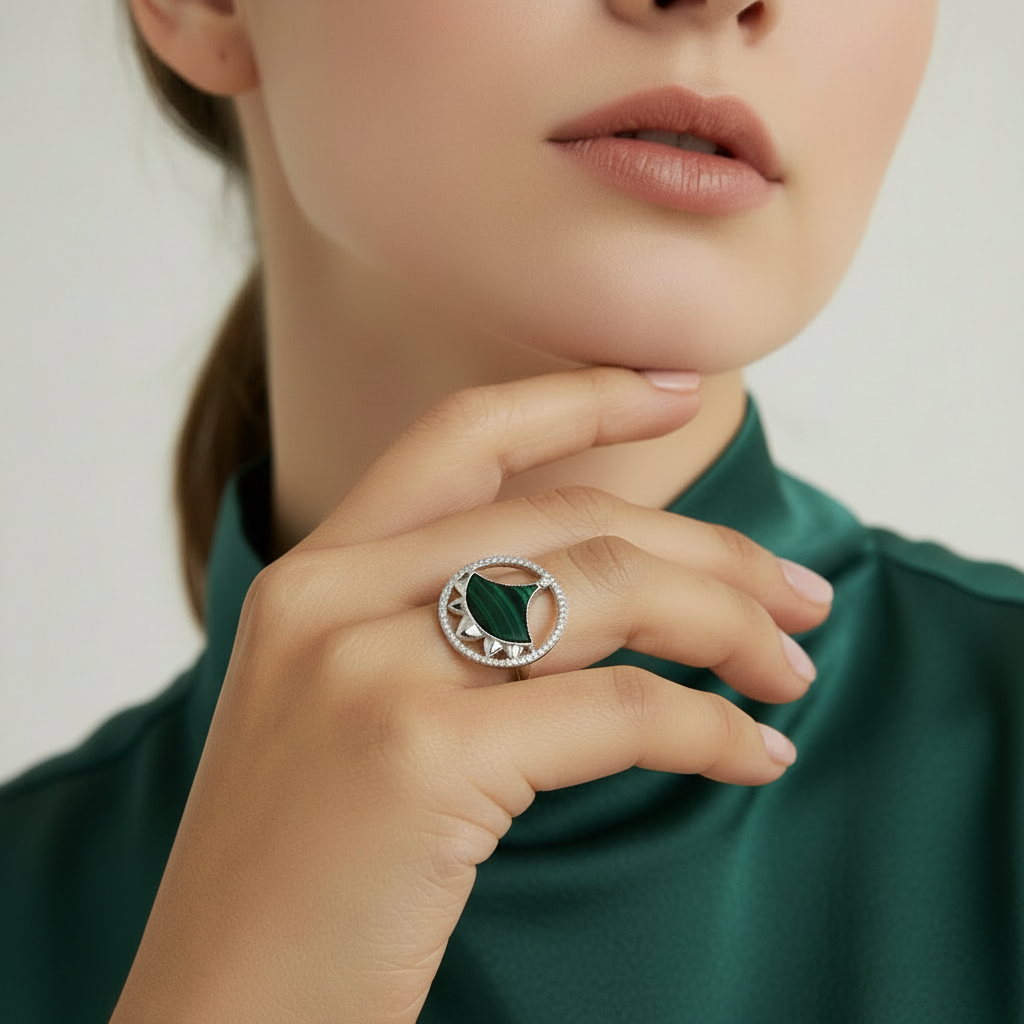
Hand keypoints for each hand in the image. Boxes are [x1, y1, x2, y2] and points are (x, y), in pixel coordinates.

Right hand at [110, 368, 829, 1023]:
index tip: (677, 393)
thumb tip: (610, 592)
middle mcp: (331, 598)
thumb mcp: (349, 713)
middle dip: (709, 549)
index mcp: (311, 576)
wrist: (219, 1012)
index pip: (461, 437)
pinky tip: (753, 756)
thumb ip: (442, 633)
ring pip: (604, 591)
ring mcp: (369, 670)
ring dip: (725, 624)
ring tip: (790, 672)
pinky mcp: (421, 757)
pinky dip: (710, 726)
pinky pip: (619, 710)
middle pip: (569, 520)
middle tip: (799, 598)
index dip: (577, 397)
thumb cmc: (303, 875)